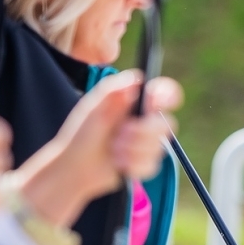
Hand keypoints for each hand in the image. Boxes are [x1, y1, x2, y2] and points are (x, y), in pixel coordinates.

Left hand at [12, 72, 182, 227]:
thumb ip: (113, 90)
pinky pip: (151, 165)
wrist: (75, 167)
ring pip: (158, 147)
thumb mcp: (93, 107)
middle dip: (143, 133)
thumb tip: (137, 78)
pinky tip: (119, 164)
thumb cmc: (81, 134)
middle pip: (165, 124)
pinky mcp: (145, 163)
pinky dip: (133, 166)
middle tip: (122, 134)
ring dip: (133, 151)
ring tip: (114, 151)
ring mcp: (147, 143)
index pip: (164, 93)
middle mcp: (145, 121)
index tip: (156, 104)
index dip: (168, 96)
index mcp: (136, 103)